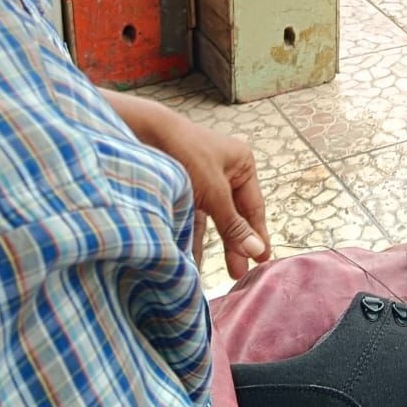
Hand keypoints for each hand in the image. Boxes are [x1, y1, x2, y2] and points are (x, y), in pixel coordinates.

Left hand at [110, 94, 270, 279]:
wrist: (143, 133)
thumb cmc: (187, 154)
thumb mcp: (215, 192)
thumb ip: (233, 225)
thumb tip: (257, 250)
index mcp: (242, 164)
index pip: (254, 206)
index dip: (258, 234)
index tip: (262, 260)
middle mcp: (224, 171)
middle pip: (233, 215)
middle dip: (235, 244)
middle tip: (239, 273)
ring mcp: (202, 179)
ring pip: (211, 218)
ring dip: (211, 243)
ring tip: (213, 272)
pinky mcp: (181, 187)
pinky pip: (190, 216)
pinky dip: (190, 235)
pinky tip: (189, 258)